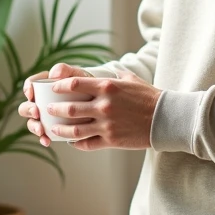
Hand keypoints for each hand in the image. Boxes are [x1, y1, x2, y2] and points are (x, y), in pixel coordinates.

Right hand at [19, 63, 91, 145]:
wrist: (97, 99)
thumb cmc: (85, 84)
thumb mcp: (78, 75)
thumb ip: (66, 70)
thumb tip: (53, 75)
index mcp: (43, 86)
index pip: (30, 85)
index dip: (27, 89)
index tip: (31, 93)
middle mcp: (40, 101)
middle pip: (26, 106)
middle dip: (28, 110)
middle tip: (36, 112)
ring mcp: (45, 116)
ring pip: (32, 122)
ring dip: (33, 127)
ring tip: (41, 130)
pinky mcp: (51, 128)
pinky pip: (43, 134)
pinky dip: (43, 138)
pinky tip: (47, 141)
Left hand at [42, 70, 160, 151]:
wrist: (166, 118)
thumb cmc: (149, 97)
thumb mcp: (131, 80)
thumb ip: (117, 76)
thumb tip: (111, 71)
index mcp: (107, 87)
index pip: (74, 85)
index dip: (59, 88)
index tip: (53, 90)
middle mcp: (104, 106)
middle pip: (69, 108)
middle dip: (54, 110)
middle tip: (47, 110)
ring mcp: (106, 124)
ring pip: (74, 129)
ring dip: (60, 130)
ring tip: (53, 129)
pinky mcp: (111, 140)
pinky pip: (87, 144)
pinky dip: (76, 143)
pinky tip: (72, 142)